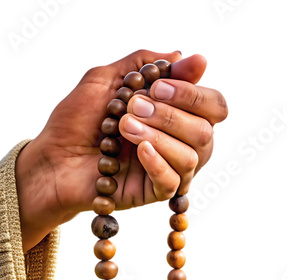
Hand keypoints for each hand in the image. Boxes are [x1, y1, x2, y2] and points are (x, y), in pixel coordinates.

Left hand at [15, 50, 227, 251]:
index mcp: (177, 115)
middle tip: (135, 107)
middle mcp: (180, 142)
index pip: (212, 106)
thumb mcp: (107, 79)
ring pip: (192, 158)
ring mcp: (170, 168)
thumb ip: (147, 65)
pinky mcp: (155, 191)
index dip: (194, 94)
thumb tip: (191, 59)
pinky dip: (158, 163)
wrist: (52, 158)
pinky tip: (139, 150)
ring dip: (159, 136)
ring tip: (125, 127)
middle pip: (205, 132)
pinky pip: (173, 182)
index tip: (158, 87)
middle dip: (172, 116)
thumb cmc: (77, 121)